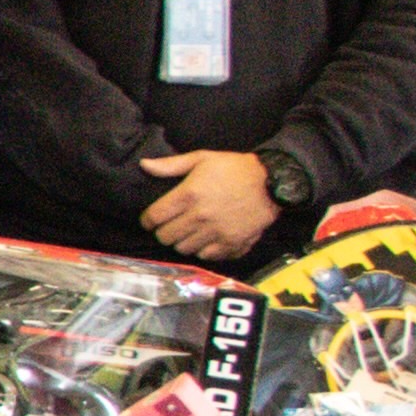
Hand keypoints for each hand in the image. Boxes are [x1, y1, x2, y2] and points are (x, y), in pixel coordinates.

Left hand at [137, 147, 280, 261]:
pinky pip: (205, 256)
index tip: (150, 220)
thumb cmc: (235, 168)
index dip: (148, 220)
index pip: (154, 217)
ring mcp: (215, 233)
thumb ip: (171, 165)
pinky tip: (204, 239)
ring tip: (188, 232)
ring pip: (183, 249)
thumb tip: (145, 165)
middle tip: (170, 225)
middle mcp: (199, 217)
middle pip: (166, 237)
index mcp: (188, 194)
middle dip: (164, 231)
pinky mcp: (231, 244)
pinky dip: (201, 250)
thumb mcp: (202, 158)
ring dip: (182, 242)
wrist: (271, 182)